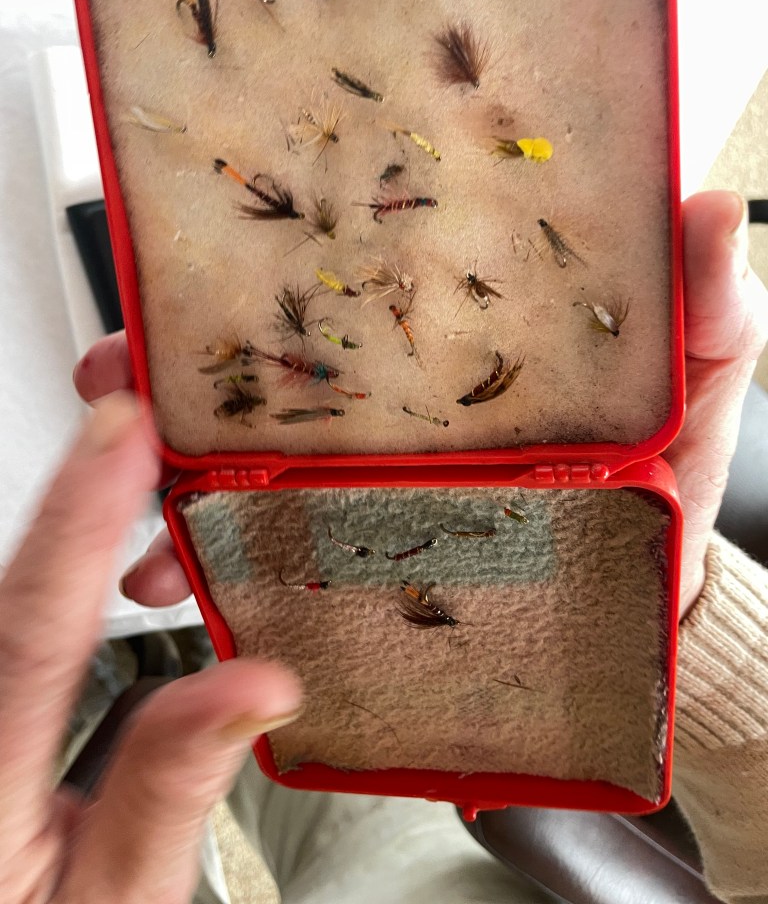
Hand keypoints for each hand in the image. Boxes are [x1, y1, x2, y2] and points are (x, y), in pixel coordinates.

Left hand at [0, 393, 301, 902]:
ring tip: (159, 482)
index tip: (123, 425)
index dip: (82, 517)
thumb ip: (172, 791)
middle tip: (139, 402)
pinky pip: (30, 611)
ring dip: (85, 517)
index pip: (35, 629)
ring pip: (21, 586)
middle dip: (80, 478)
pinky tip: (125, 550)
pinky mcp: (0, 692)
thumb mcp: (122, 902)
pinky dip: (75, 556)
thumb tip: (256, 684)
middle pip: (17, 580)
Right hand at [74, 192, 767, 620]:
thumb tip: (711, 212)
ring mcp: (376, 489)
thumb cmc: (672, 470)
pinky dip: (221, 570)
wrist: (661, 597)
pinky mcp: (377, 560)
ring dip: (170, 485)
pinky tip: (184, 581)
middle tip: (119, 379)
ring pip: (246, 472)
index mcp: (447, 357)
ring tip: (139, 510)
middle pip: (261, 380)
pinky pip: (282, 559)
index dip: (254, 282)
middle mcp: (394, 415)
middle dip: (172, 381)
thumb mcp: (698, 380)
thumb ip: (704, 307)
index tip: (186, 275)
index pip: (337, 298)